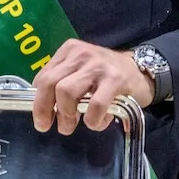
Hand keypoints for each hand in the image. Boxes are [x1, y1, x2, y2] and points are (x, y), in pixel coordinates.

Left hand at [31, 39, 155, 134]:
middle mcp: (81, 54)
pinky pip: (95, 104)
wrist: (140, 71)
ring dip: (66, 115)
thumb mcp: (80, 72)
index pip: (43, 76)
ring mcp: (98, 65)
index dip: (37, 101)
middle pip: (50, 83)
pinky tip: (95, 123)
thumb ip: (62, 82)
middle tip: (49, 126)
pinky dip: (92, 119)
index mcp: (69, 51)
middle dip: (45, 109)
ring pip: (66, 92)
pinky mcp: (115, 79)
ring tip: (70, 126)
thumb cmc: (105, 76)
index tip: (41, 118)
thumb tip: (42, 108)